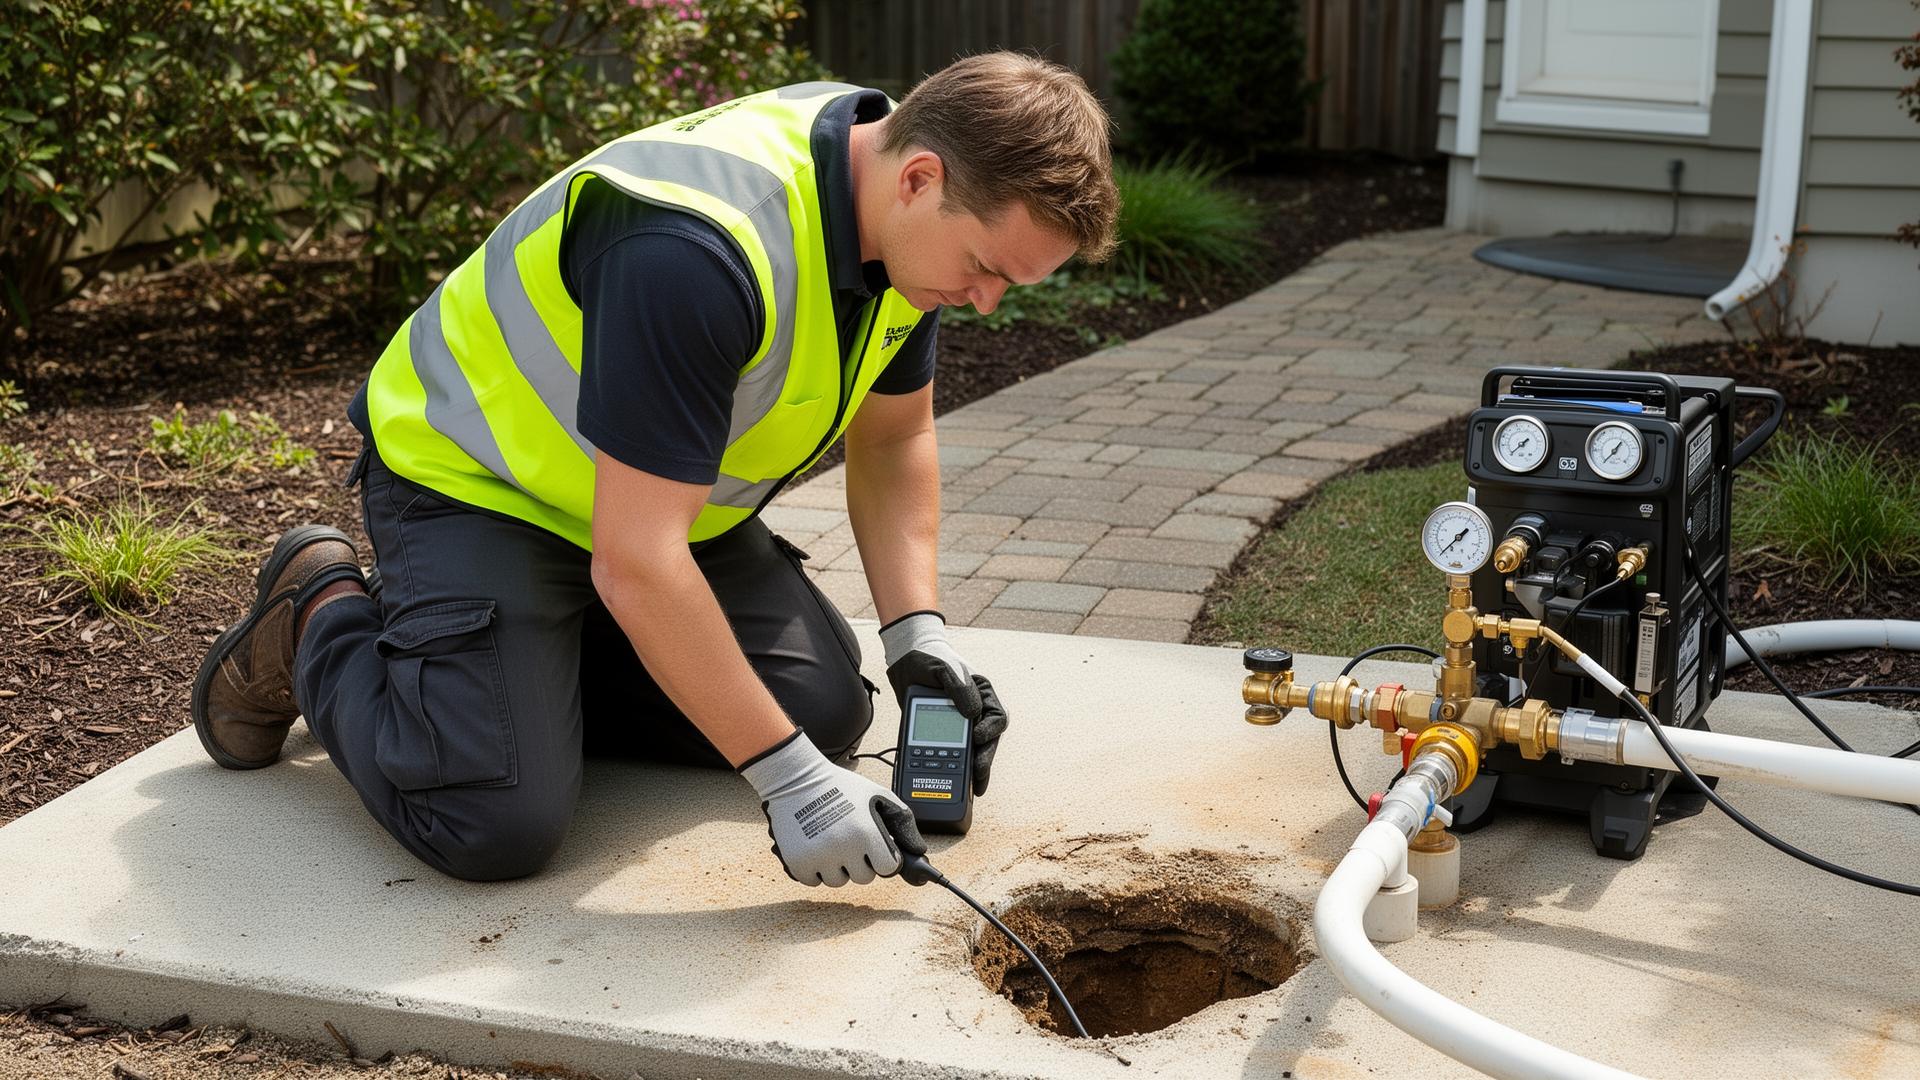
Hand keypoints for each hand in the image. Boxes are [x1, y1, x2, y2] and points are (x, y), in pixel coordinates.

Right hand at [739, 731, 926, 885]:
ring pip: (838, 881)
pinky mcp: (797, 862)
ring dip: (837, 868)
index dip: (884, 858)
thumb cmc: (839, 787)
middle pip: (864, 878)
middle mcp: (843, 847)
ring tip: (831, 842)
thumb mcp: (878, 795)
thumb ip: (903, 822)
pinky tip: (814, 848)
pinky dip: (815, 870)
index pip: (888, 868)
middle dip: (860, 863)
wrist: (796, 779)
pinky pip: (814, 881)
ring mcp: (819, 857)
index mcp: (866, 832)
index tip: (875, 849)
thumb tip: (918, 849)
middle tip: (850, 841)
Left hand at [879, 611, 1010, 794]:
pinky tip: (950, 782)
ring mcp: (961, 725)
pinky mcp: (944, 736)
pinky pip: (952, 755)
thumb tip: (972, 713)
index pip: (997, 717)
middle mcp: (976, 713)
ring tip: (969, 789)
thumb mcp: (943, 669)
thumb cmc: (929, 660)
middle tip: (977, 775)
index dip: (991, 731)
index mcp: (982, 695)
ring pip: (973, 753)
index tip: (977, 737)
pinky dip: (953, 769)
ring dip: (972, 771)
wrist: (905, 666)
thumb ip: (959, 688)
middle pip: (987, 742)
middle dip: (984, 760)